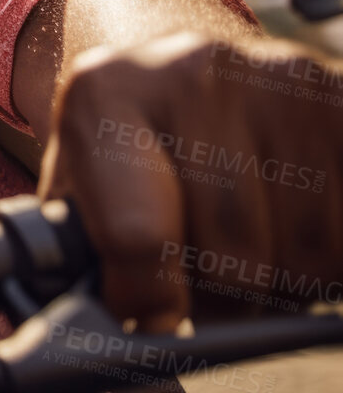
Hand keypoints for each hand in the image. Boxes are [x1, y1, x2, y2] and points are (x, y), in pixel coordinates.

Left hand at [43, 31, 342, 331]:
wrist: (176, 66)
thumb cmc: (124, 144)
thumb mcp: (76, 180)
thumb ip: (79, 250)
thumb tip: (114, 326)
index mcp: (103, 95)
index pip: (137, 236)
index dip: (149, 298)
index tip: (154, 321)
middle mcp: (191, 73)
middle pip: (232, 256)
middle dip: (220, 297)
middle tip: (205, 283)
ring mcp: (276, 81)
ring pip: (305, 251)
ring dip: (283, 278)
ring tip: (250, 247)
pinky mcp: (340, 98)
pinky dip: (329, 255)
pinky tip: (295, 229)